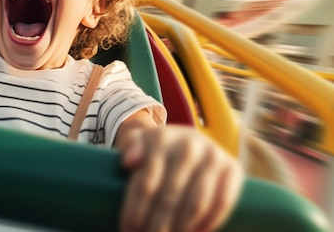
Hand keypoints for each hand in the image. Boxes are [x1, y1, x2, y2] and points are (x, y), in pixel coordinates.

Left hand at [118, 125, 242, 231]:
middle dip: (156, 224)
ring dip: (181, 228)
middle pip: (169, 197)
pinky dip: (210, 222)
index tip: (128, 228)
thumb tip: (130, 162)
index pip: (146, 183)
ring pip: (196, 204)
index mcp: (162, 139)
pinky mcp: (233, 168)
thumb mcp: (136, 141)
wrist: (184, 139)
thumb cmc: (154, 149)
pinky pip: (223, 202)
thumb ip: (129, 147)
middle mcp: (189, 146)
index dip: (135, 210)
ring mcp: (213, 156)